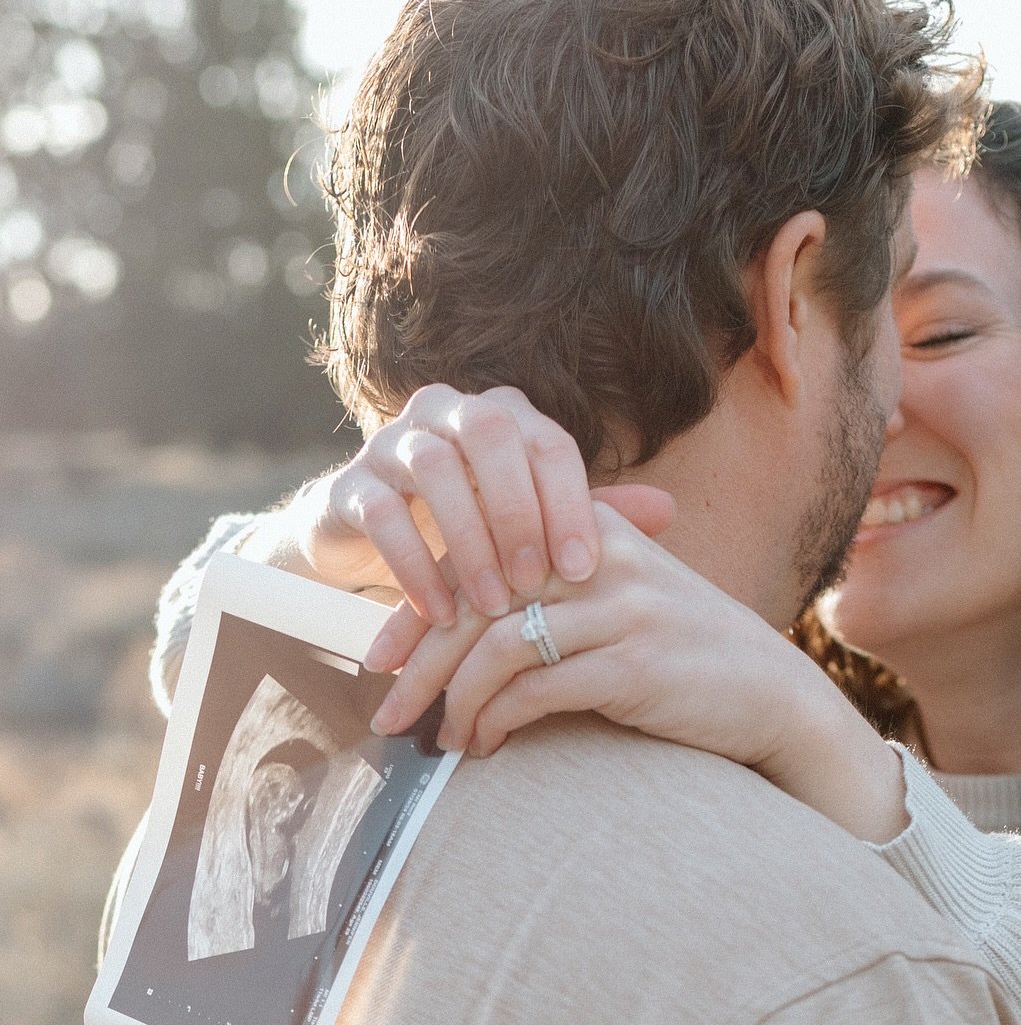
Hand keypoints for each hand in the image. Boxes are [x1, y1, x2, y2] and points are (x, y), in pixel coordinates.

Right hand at [241, 383, 672, 622]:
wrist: (371, 546)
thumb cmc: (473, 534)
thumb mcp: (532, 528)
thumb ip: (592, 516)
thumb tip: (668, 511)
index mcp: (504, 416)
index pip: (549, 442)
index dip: (570, 504)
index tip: (585, 571)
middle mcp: (449, 412)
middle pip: (492, 434)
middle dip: (519, 513)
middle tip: (536, 584)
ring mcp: (392, 441)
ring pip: (435, 468)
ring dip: (467, 541)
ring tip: (490, 604)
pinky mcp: (348, 484)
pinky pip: (381, 512)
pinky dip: (412, 564)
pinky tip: (437, 612)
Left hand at [367, 504, 910, 842]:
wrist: (775, 697)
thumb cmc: (688, 658)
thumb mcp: (625, 600)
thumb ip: (558, 595)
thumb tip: (464, 628)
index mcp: (591, 529)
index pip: (480, 554)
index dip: (421, 608)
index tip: (385, 657)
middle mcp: (603, 557)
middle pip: (478, 597)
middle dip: (421, 661)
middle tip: (386, 710)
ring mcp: (622, 608)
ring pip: (499, 646)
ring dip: (456, 701)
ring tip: (441, 740)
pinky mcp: (635, 663)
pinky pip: (536, 690)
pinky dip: (497, 721)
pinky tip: (486, 746)